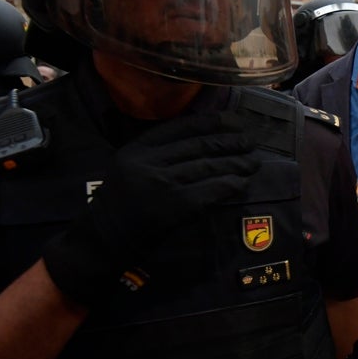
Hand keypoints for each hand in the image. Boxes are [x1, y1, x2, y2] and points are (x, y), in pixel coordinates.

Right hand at [42, 112, 260, 306]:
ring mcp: (163, 183)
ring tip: (253, 162)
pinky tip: (242, 182)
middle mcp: (149, 161)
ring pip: (209, 167)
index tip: (233, 120)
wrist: (104, 238)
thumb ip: (158, 152)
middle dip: (230, 142)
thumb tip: (205, 139)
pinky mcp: (176, 206)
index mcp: (138, 148)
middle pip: (200, 146)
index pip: (182, 127)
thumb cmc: (121, 202)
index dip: (212, 122)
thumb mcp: (130, 165)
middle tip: (250, 141)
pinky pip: (211, 190)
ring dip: (236, 163)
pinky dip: (230, 184)